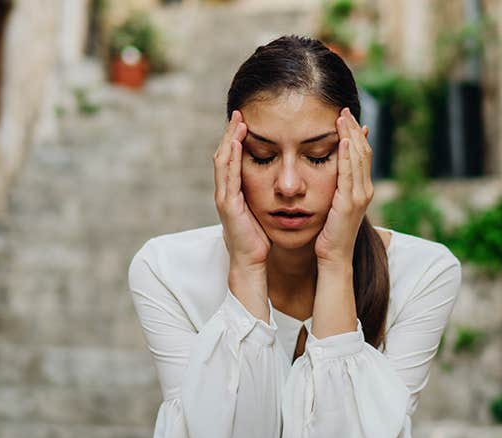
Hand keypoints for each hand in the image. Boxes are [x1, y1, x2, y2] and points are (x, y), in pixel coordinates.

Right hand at [213, 110, 269, 269]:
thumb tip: (278, 180)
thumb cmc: (257, 238)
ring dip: (229, 140)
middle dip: (230, 133)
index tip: (245, 120)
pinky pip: (228, 176)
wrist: (250, 261)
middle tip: (238, 112)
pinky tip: (237, 144)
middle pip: (224, 154)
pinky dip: (231, 158)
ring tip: (237, 121)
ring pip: (223, 161)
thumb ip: (264, 193)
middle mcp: (226, 191)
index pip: (232, 158)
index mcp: (234, 191)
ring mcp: (224, 197)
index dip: (236, 139)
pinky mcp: (228, 205)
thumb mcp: (261, 210)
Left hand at [315, 107, 372, 264]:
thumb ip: (336, 186)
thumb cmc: (330, 234)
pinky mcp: (349, 202)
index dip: (356, 134)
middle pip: (363, 151)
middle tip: (344, 109)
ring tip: (342, 117)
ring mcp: (359, 196)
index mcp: (362, 189)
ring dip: (351, 135)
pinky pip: (349, 174)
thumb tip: (332, 172)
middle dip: (354, 129)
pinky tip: (343, 141)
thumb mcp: (334, 205)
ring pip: (359, 158)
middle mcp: (365, 190)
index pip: (362, 154)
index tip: (346, 116)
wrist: (333, 257)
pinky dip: (347, 155)